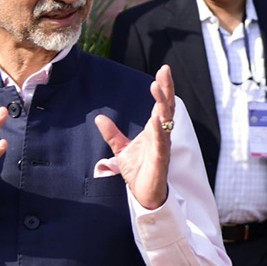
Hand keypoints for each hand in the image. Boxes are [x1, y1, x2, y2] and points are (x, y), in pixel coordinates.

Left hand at [94, 63, 175, 210]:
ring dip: (162, 104)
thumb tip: (99, 118)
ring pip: (166, 121)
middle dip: (167, 89)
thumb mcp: (121, 149)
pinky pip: (162, 143)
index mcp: (155, 129)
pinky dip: (159, 131)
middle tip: (165, 71)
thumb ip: (112, 133)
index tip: (163, 70)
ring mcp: (163, 146)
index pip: (161, 104)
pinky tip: (156, 119)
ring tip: (158, 87)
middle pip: (167, 107)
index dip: (163, 87)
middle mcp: (162, 134)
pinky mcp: (161, 160)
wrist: (145, 195)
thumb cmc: (139, 171)